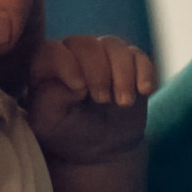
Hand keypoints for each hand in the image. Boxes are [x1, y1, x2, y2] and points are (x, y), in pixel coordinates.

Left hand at [27, 32, 157, 164]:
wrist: (100, 147)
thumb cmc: (67, 132)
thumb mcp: (49, 123)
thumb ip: (51, 100)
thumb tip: (77, 82)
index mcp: (47, 66)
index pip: (51, 51)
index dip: (66, 64)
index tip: (80, 89)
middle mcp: (73, 54)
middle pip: (85, 44)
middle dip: (98, 71)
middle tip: (103, 100)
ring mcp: (102, 56)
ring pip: (114, 46)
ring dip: (122, 73)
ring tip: (123, 102)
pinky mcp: (129, 64)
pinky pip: (138, 55)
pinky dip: (144, 71)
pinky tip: (144, 92)